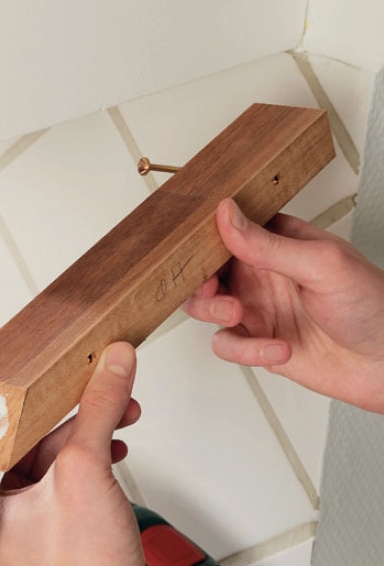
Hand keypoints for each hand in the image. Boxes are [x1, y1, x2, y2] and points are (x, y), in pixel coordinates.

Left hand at [0, 343, 187, 565]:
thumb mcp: (87, 470)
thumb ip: (98, 408)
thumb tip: (110, 364)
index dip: (10, 397)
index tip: (27, 369)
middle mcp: (1, 511)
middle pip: (29, 439)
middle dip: (70, 412)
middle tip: (93, 385)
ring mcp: (33, 520)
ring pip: (56, 455)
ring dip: (90, 431)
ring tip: (119, 412)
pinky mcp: (63, 525)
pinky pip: (73, 475)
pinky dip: (96, 456)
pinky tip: (118, 444)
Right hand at [183, 198, 383, 413]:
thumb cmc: (372, 306)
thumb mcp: (321, 264)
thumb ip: (268, 244)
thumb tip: (228, 215)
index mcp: (277, 243)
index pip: (227, 231)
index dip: (205, 240)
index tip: (199, 251)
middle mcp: (262, 274)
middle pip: (206, 270)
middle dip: (200, 281)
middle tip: (214, 289)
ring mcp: (258, 309)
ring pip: (206, 307)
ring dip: (213, 312)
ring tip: (238, 315)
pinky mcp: (257, 343)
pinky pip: (228, 345)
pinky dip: (246, 351)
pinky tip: (278, 348)